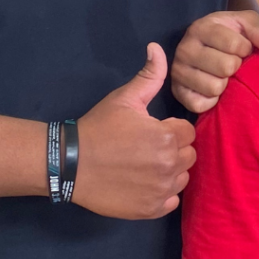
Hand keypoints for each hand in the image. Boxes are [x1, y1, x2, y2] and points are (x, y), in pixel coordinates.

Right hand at [74, 43, 195, 219]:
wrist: (69, 163)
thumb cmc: (99, 128)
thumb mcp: (124, 98)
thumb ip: (149, 76)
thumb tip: (157, 48)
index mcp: (167, 136)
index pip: (188, 132)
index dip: (170, 129)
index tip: (150, 130)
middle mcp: (169, 165)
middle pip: (188, 155)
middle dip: (172, 149)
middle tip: (146, 148)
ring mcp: (161, 190)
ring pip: (182, 178)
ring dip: (170, 172)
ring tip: (144, 165)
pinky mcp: (150, 210)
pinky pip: (171, 201)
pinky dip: (162, 194)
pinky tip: (143, 184)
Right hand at [171, 11, 258, 113]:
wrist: (208, 47)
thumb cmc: (230, 34)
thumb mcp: (245, 24)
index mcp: (201, 28)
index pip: (234, 45)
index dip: (245, 48)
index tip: (243, 48)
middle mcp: (185, 49)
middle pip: (225, 67)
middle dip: (235, 67)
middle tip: (232, 64)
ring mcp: (178, 72)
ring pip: (214, 87)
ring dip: (225, 84)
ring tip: (222, 75)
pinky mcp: (178, 93)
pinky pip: (200, 105)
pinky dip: (212, 101)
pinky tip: (213, 90)